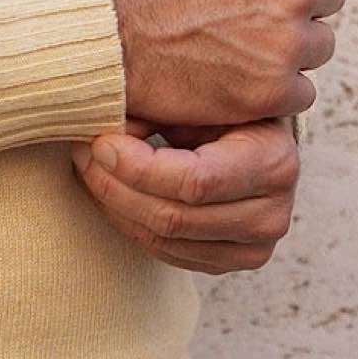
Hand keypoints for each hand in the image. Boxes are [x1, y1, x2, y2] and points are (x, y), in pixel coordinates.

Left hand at [68, 114, 298, 273]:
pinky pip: (166, 253)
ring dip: (114, 205)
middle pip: (174, 217)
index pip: (196, 181)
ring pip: (164, 239)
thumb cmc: (226, 106)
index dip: (139, 167)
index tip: (100, 143)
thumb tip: (105, 133)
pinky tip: (109, 193)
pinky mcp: (230, 261)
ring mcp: (253, 247)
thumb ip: (163, 109)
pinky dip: (130, 223)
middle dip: (116, 186)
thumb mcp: (203, 97)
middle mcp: (272, 215)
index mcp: (275, 162)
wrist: (258, 135)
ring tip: (88, 168)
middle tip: (83, 152)